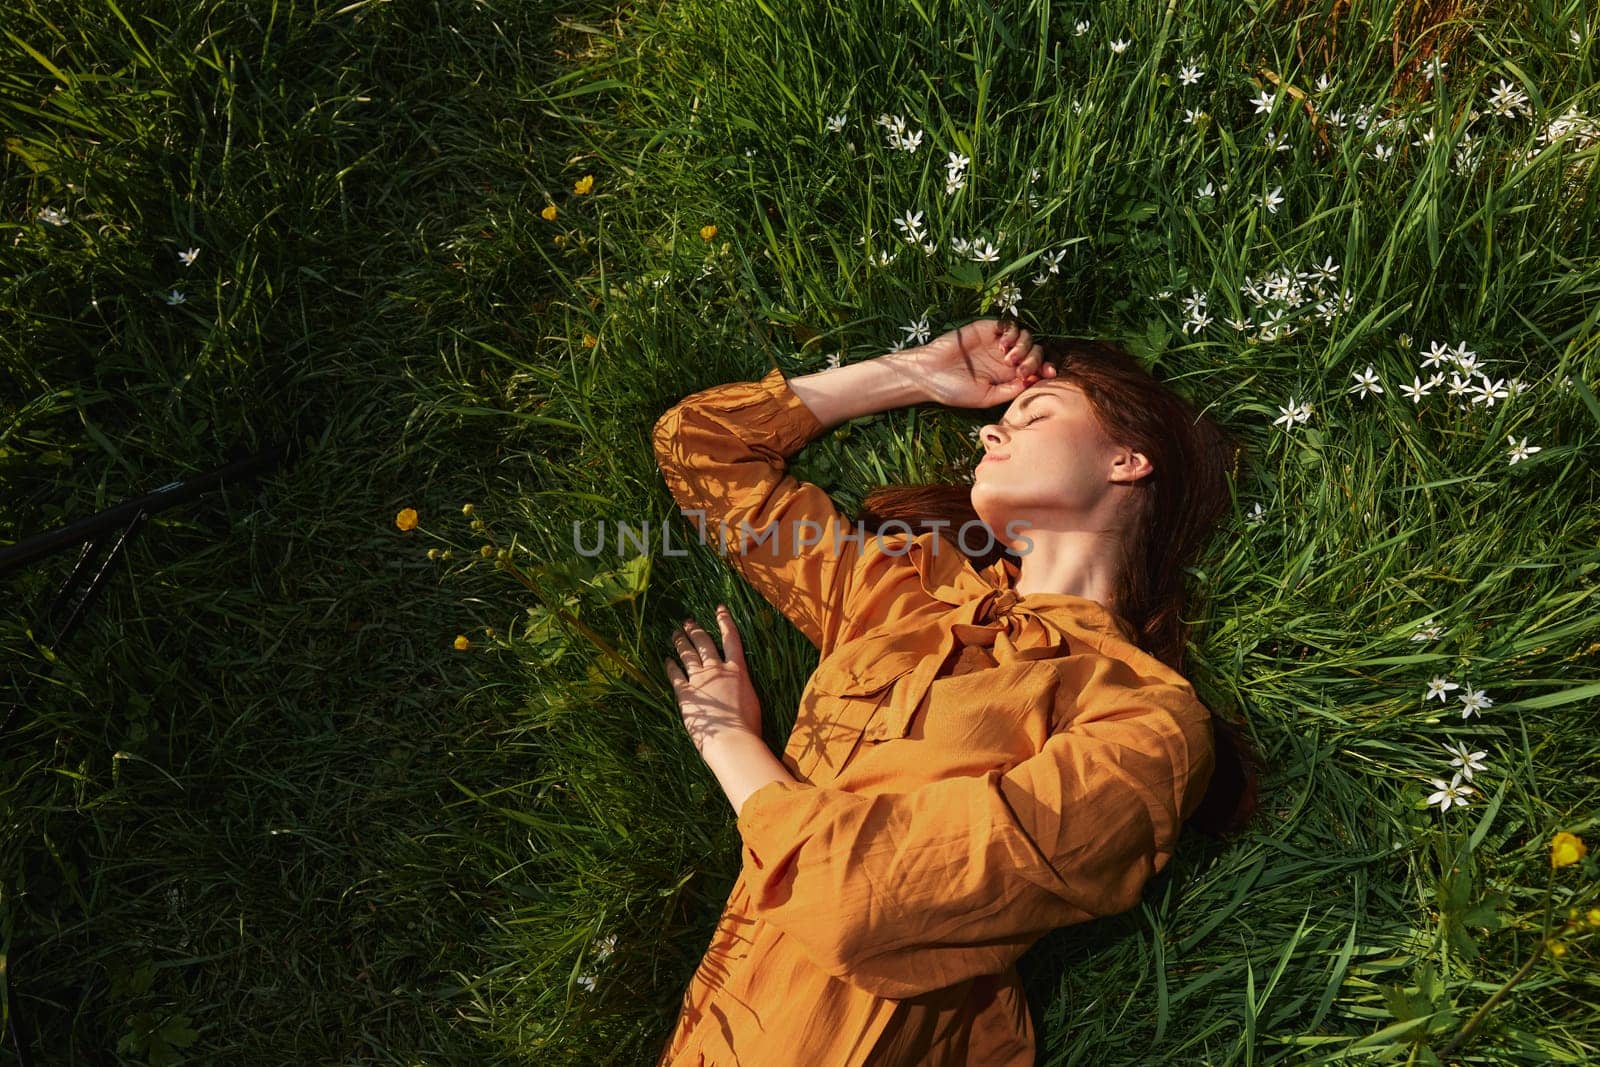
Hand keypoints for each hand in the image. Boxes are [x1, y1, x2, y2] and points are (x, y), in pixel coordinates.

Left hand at [663, 605, 762, 755]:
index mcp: (738, 671)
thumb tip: (738, 687)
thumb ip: (742, 689)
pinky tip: (667, 660)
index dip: (725, 621)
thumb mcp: (752, 701)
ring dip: (681, 642)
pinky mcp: (685, 694)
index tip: (719, 609)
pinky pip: (676, 676)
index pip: (731, 639)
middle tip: (688, 622)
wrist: (732, 740)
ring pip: (688, 655)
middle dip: (696, 630)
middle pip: (705, 643)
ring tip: (676, 633)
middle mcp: (718, 670)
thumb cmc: (748, 726)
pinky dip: (671, 666)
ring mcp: (700, 680)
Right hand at [903, 318, 1055, 408]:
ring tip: (1008, 357)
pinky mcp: (986, 329)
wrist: (928, 374)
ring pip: (1026, 336)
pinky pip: (1009, 325)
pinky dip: (1012, 332)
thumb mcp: (986, 398)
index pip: (1036, 369)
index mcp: (1008, 376)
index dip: (1046, 369)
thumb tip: (1035, 381)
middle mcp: (1005, 359)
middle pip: (1035, 351)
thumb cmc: (954, 390)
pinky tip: (1002, 344)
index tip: (1049, 374)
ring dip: (1024, 346)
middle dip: (1035, 359)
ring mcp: (996, 343)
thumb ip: (1010, 390)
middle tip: (1020, 369)